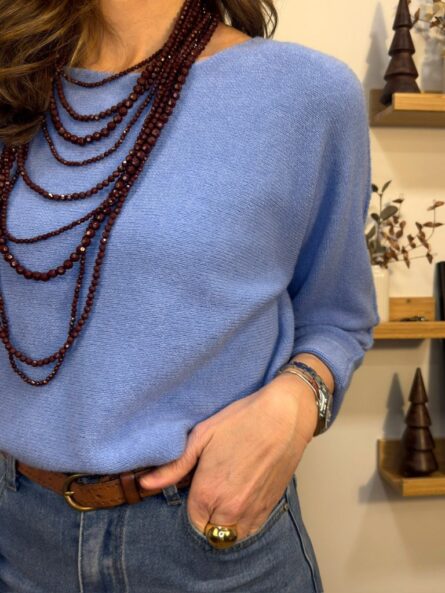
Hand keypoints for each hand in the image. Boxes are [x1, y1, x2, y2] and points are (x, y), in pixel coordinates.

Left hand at [138, 372, 317, 541]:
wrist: (285, 415)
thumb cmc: (242, 420)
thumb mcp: (202, 436)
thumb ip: (174, 467)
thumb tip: (145, 483)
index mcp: (209, 492)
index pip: (191, 521)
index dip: (190, 506)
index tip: (195, 489)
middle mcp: (231, 508)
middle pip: (210, 533)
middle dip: (206, 518)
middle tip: (208, 492)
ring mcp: (254, 510)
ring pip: (232, 536)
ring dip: (224, 524)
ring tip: (224, 497)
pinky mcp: (271, 506)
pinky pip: (251, 529)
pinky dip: (243, 522)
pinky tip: (242, 498)